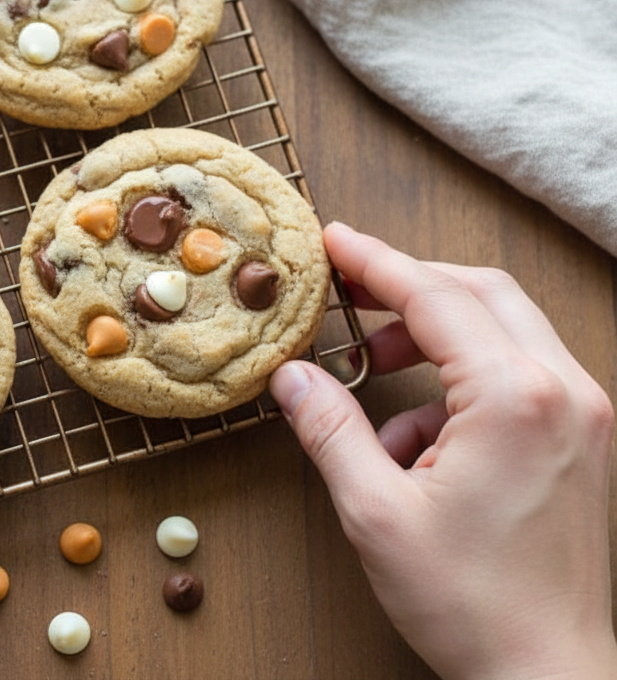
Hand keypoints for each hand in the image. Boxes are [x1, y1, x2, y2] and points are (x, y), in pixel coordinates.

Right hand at [270, 223, 616, 679]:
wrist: (550, 674)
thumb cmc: (474, 604)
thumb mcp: (376, 512)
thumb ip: (330, 430)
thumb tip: (293, 377)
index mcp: (515, 399)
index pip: (435, 298)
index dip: (375, 263)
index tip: (333, 243)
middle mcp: (564, 392)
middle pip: (482, 293)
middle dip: (409, 286)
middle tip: (348, 292)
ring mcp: (585, 416)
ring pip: (506, 329)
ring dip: (437, 335)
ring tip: (377, 371)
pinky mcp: (586, 442)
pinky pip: (521, 377)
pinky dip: (463, 383)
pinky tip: (416, 438)